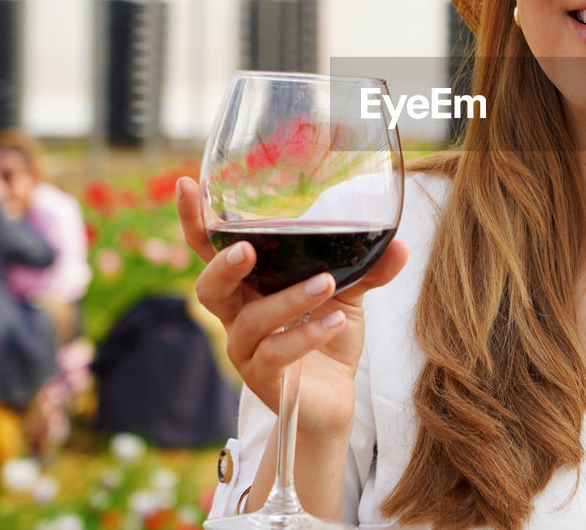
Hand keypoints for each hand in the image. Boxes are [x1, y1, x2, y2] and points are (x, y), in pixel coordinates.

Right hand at [177, 177, 407, 436]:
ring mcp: (247, 351)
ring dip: (289, 299)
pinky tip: (336, 320)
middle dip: (222, 266)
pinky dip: (307, 334)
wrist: (334, 400)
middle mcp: (238, 316)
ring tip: (326, 283)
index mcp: (249, 286)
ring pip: (251, 322)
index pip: (212, 251)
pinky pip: (276, 354)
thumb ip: (367, 268)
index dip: (194, 221)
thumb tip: (399, 243)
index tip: (186, 185)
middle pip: (208, 289)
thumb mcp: (347, 295)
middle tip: (247, 249)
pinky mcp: (265, 380)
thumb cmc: (327, 337)